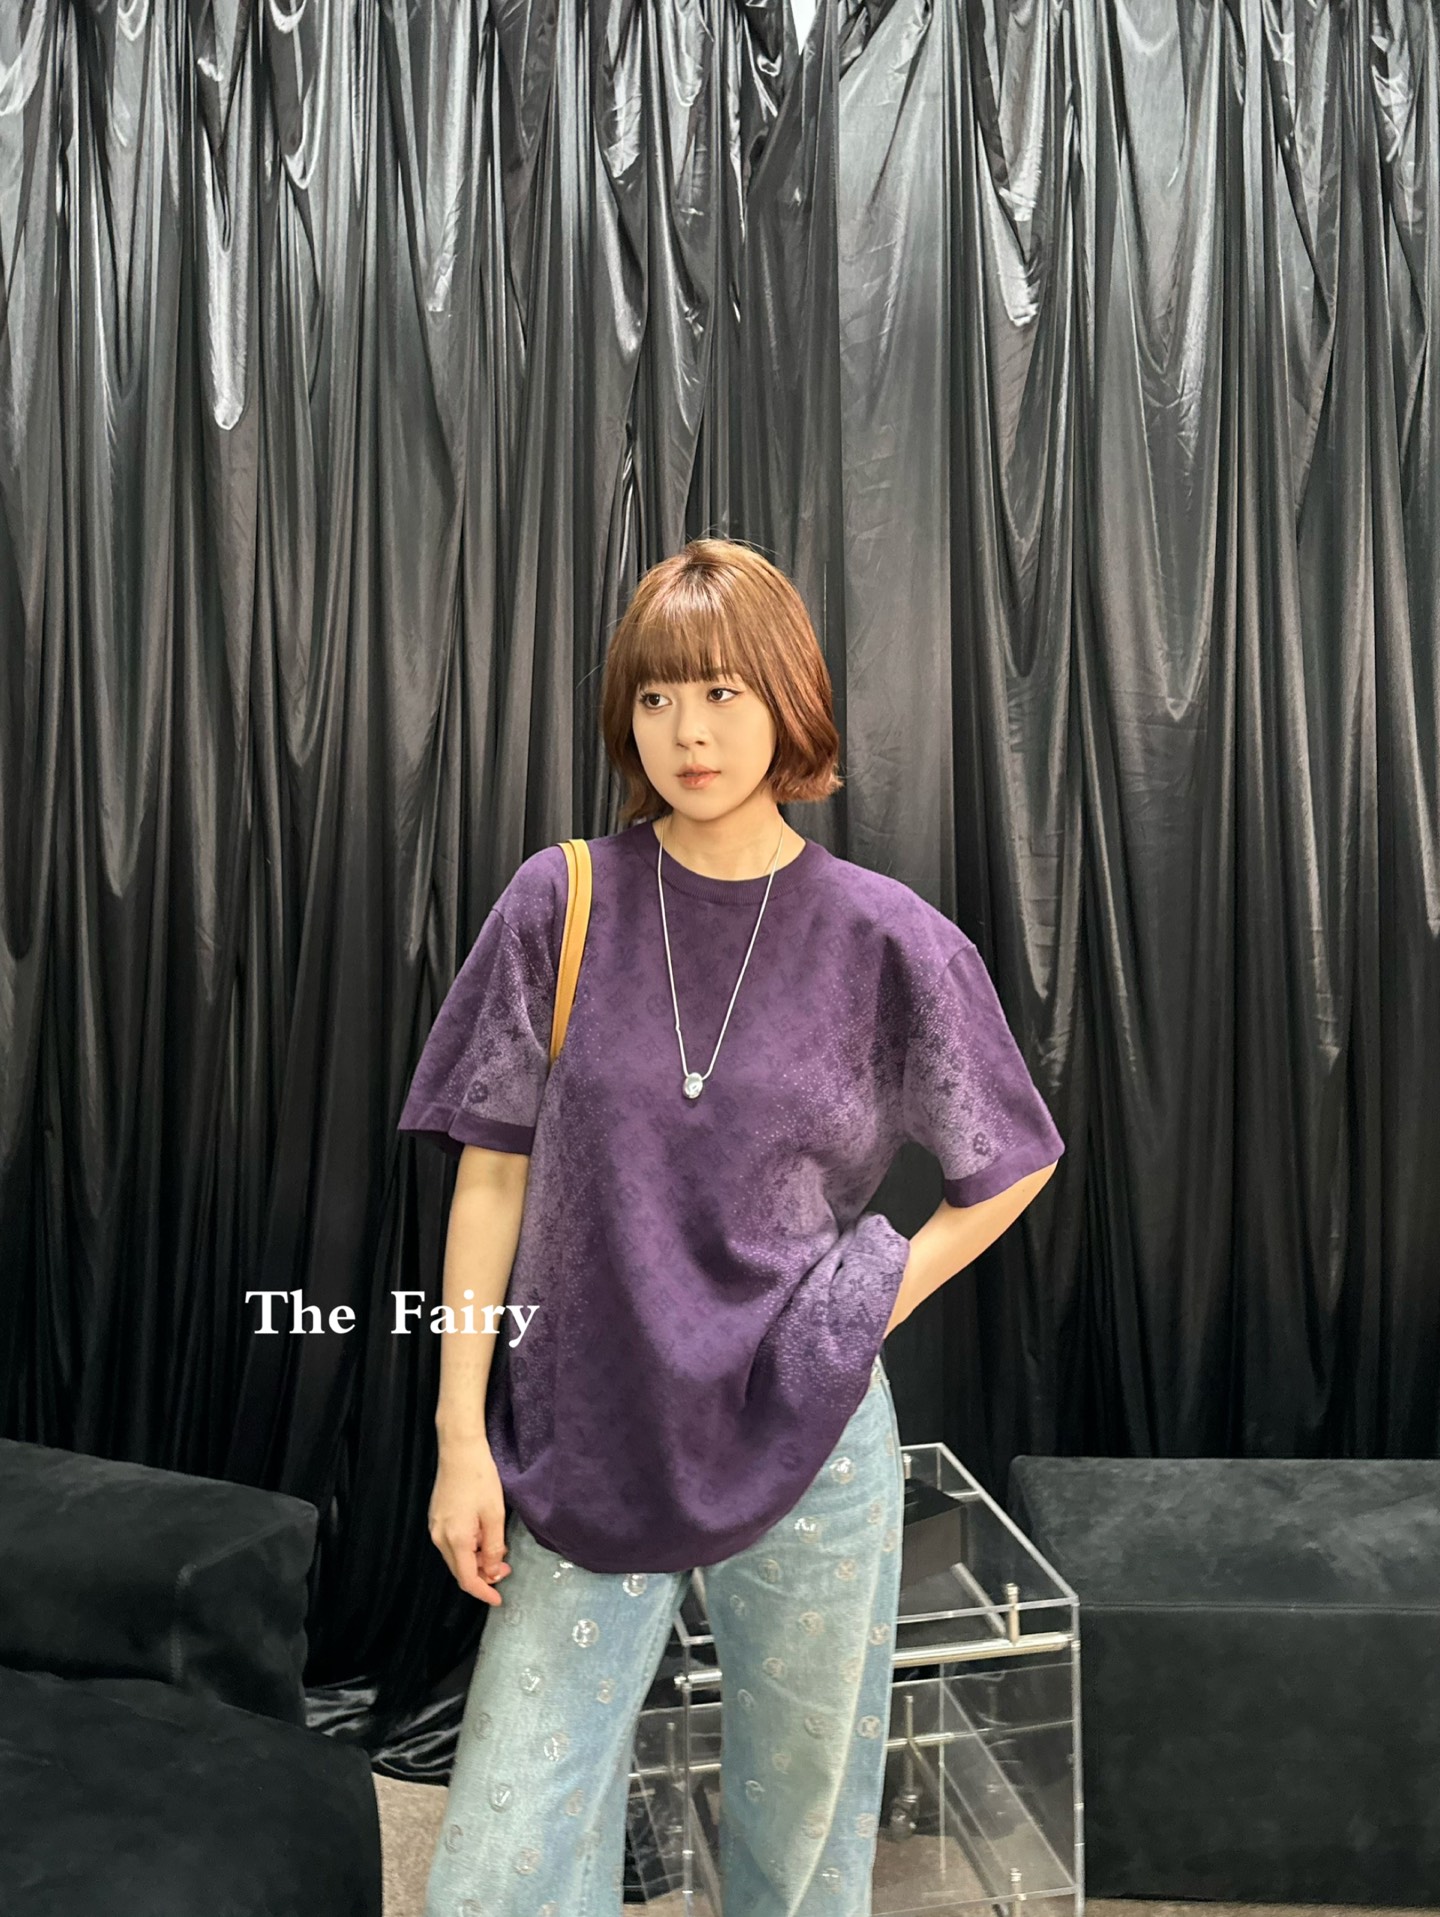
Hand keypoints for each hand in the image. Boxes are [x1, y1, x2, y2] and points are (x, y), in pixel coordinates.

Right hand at [429, 1435, 513, 1604]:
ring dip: (476, 1561)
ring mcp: (435, 1527)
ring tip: (498, 1551)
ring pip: (456, 1557)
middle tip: (506, 1568)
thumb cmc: (480, 1479)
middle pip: (460, 1571)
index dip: (483, 1592)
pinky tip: (483, 1538)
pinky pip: (452, 1544)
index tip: (498, 1600)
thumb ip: (494, 1547)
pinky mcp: (436, 1518)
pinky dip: (468, 1548)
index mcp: (455, 1539)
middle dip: (483, 1576)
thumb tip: (493, 1570)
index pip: (467, 1579)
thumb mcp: (494, 1515)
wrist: (459, 1451)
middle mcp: (439, 1538)